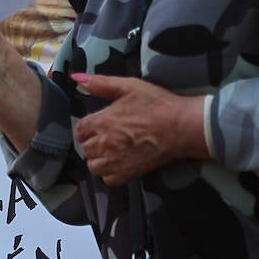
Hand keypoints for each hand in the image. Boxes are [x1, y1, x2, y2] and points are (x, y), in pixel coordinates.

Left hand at [71, 73, 205, 186]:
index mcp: (102, 121)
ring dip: (99, 160)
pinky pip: (108, 179)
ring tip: (110, 153)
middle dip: (93, 143)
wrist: (181, 127)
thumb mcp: (130, 86)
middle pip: (85, 149)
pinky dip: (110, 174)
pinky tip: (119, 163)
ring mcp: (116, 160)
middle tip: (107, 138)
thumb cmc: (158, 105)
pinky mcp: (128, 173)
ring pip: (93, 166)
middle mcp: (105, 143)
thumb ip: (101, 83)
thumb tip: (78, 78)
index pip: (80, 130)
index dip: (86, 128)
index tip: (95, 127)